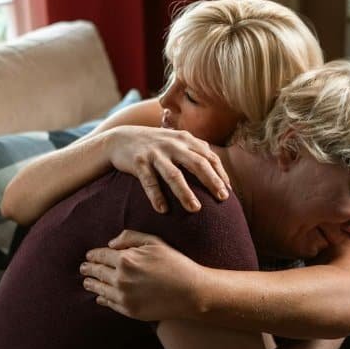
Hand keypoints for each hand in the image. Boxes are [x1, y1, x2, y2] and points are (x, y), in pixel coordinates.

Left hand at [81, 230, 202, 320]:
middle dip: (88, 269)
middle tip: (83, 269)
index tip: (88, 256)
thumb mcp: (154, 242)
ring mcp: (123, 296)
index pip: (100, 256)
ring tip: (87, 283)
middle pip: (96, 272)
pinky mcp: (129, 310)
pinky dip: (102, 299)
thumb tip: (110, 244)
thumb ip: (129, 238)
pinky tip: (100, 298)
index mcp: (125, 259)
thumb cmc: (175, 264)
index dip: (92, 255)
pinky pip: (109, 304)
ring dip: (91, 285)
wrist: (191, 292)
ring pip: (99, 289)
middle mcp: (120, 278)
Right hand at [106, 126, 230, 213]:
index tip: (229, 191)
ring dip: (185, 193)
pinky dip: (156, 196)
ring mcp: (155, 153)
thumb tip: (217, 167)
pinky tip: (163, 210)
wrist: (120, 139)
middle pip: (197, 164)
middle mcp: (173, 144)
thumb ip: (195, 150)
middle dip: (212, 181)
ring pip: (174, 174)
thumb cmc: (154, 144)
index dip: (221, 174)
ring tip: (195, 209)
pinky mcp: (138, 162)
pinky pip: (149, 181)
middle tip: (223, 199)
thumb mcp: (176, 140)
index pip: (209, 157)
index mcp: (185, 139)